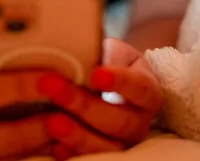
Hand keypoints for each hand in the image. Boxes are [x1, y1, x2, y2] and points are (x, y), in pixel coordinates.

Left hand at [37, 38, 163, 159]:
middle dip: (85, 107)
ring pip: (109, 147)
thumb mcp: (110, 50)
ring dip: (78, 135)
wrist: (99, 84)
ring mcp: (123, 143)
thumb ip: (104, 54)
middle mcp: (140, 121)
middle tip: (55, 90)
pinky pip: (91, 160)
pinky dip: (71, 153)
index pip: (140, 89)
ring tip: (52, 121)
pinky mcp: (104, 155)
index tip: (94, 74)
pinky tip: (54, 145)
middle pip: (121, 122)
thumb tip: (88, 59)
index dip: (120, 82)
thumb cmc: (105, 62)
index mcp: (147, 91)